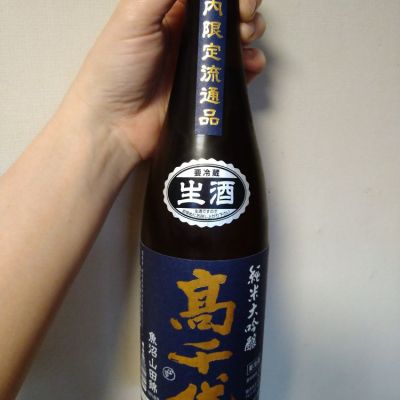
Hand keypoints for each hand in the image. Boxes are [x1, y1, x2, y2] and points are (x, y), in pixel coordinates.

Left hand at [66, 0, 266, 160]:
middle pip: (227, 12)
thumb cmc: (116, 71)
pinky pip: (238, 73)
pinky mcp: (208, 89)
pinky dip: (251, 65)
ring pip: (238, 38)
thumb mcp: (134, 17)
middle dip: (244, 8)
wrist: (116, 125)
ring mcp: (199, 63)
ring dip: (251, 32)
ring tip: (245, 38)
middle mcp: (187, 34)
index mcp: (168, 11)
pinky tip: (249, 65)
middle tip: (244, 17)